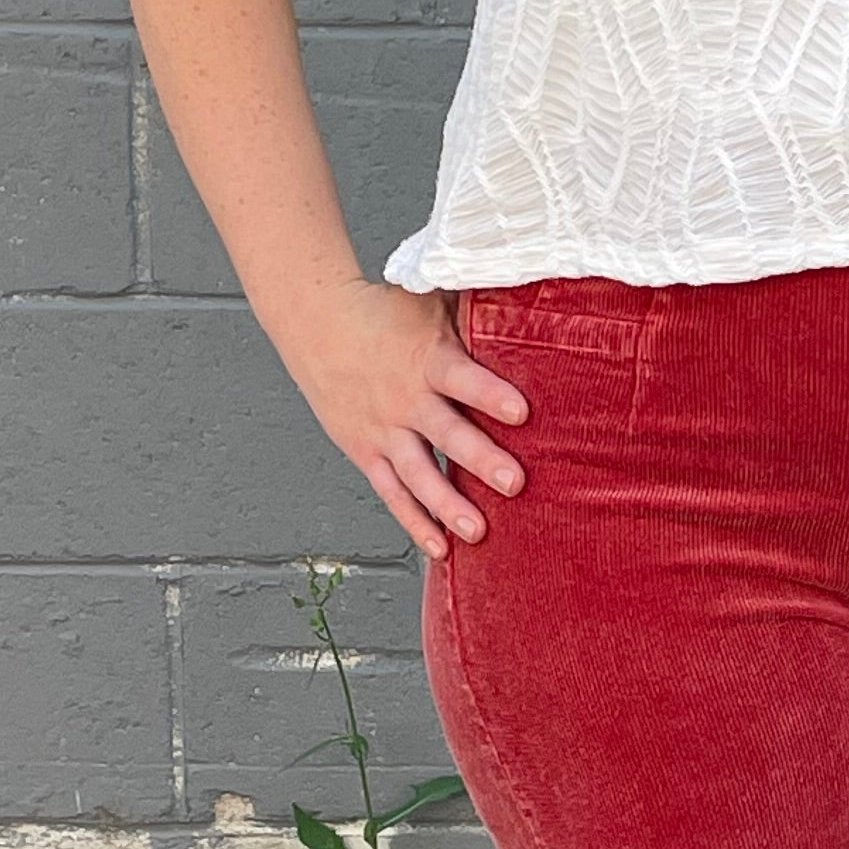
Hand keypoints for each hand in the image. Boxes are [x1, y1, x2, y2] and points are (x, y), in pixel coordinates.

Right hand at [275, 279, 529, 563]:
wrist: (316, 321)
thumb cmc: (386, 311)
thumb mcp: (432, 301)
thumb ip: (476, 314)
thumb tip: (532, 305)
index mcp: (426, 358)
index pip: (461, 378)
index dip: (490, 394)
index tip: (521, 412)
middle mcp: (404, 398)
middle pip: (446, 433)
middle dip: (481, 459)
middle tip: (514, 483)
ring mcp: (383, 429)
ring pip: (417, 474)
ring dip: (448, 505)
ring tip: (479, 532)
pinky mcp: (366, 451)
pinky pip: (392, 493)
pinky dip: (414, 521)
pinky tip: (440, 548)